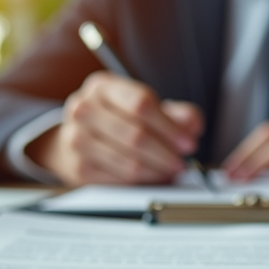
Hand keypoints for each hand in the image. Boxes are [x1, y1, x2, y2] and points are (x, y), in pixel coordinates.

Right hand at [25, 71, 202, 185]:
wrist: (80, 136)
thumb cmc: (118, 118)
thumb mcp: (147, 107)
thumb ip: (176, 113)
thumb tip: (192, 124)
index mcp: (103, 87)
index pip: (140, 103)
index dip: (169, 126)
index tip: (187, 142)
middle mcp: (83, 108)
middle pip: (135, 134)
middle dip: (166, 152)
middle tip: (182, 162)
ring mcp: (76, 138)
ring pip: (128, 161)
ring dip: (157, 170)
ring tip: (171, 171)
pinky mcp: (78, 166)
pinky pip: (119, 179)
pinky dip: (142, 181)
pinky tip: (153, 177)